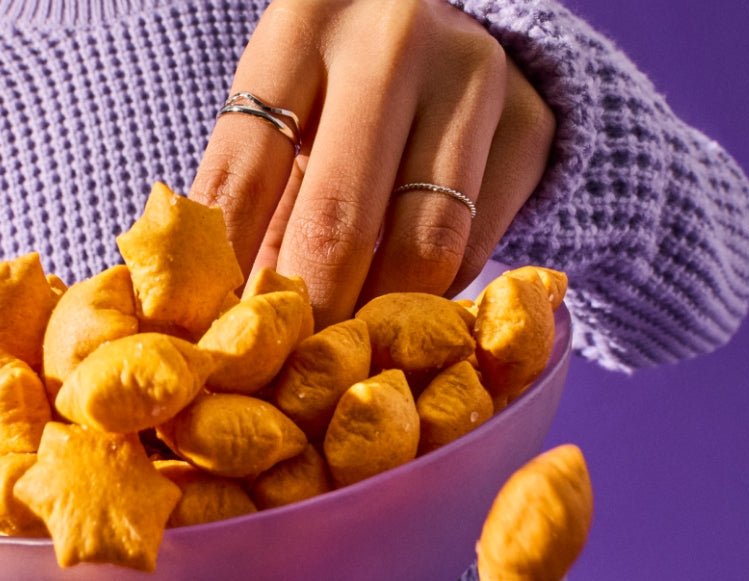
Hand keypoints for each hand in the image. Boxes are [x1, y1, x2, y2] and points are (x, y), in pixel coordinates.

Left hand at [190, 0, 556, 323]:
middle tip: (284, 377)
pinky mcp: (534, 124)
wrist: (451, 27)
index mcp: (301, 28)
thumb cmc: (334, 85)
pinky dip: (433, 297)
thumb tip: (216, 321)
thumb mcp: (280, 112)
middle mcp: (392, 40)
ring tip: (343, 359)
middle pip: (338, 216)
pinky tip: (402, 318)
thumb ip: (250, 199)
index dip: (223, 272)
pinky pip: (477, 248)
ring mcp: (474, 77)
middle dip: (307, 314)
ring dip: (377, 319)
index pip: (244, 172)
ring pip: (423, 244)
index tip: (214, 341)